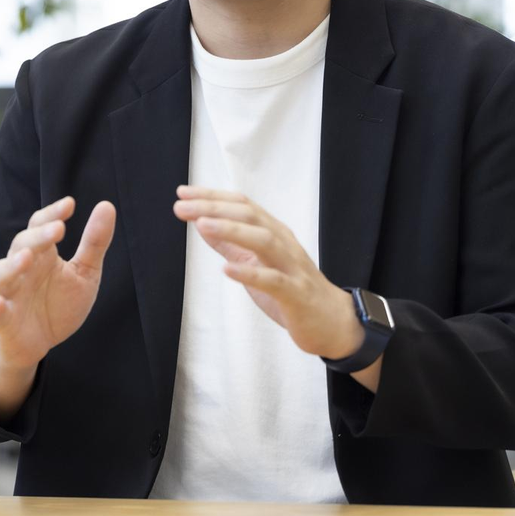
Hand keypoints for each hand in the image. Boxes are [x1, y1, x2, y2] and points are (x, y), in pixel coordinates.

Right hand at [0, 195, 116, 372]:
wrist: (34, 344)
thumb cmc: (58, 304)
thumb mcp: (84, 274)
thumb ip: (94, 242)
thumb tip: (107, 205)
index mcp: (42, 255)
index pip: (40, 226)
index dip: (52, 214)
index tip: (70, 204)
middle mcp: (22, 270)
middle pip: (22, 244)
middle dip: (38, 236)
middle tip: (58, 228)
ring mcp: (9, 294)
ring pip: (2, 274)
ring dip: (12, 265)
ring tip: (27, 257)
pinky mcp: (2, 322)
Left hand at [173, 185, 362, 360]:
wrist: (333, 322)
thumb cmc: (291, 290)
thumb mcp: (256, 263)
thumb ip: (232, 244)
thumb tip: (202, 223)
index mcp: (273, 233)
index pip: (242, 206)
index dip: (212, 197)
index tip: (183, 193)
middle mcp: (283, 243)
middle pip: (249, 217)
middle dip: (214, 209)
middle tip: (181, 206)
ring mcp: (291, 267)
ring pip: (263, 241)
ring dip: (231, 231)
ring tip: (201, 225)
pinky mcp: (296, 293)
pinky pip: (274, 280)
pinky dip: (250, 273)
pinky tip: (227, 269)